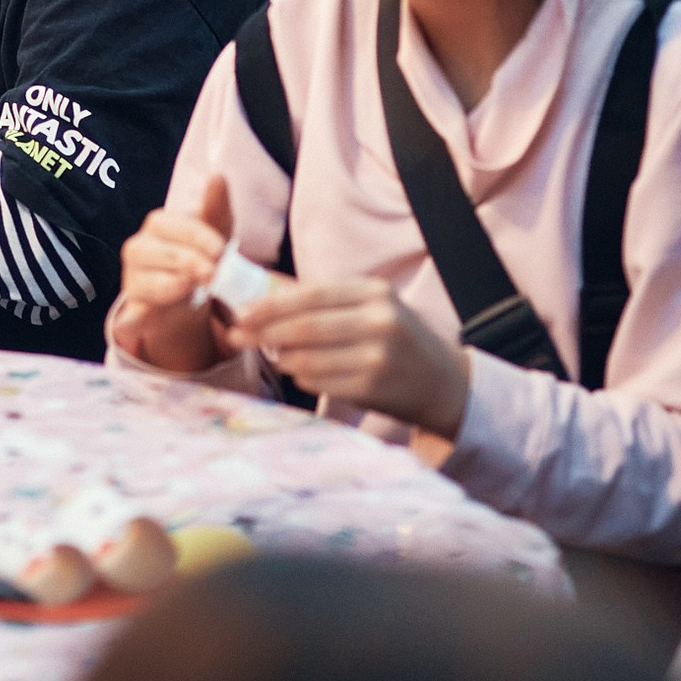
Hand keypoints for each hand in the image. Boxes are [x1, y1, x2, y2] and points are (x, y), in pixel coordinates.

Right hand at [114, 175, 240, 373]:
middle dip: (186, 261)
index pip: (172, 225)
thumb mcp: (216, 232)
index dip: (196, 236)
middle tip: (213, 273)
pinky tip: (141, 318)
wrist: (191, 296)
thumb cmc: (202, 255)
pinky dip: (135, 317)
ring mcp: (132, 278)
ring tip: (193, 288)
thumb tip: (217, 175)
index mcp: (158, 225)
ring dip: (170, 285)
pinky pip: (131, 312)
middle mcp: (139, 248)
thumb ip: (216, 205)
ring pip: (143, 280)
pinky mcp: (133, 308)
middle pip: (153, 251)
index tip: (221, 249)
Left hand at [229, 278, 469, 437]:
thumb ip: (323, 301)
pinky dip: (302, 378)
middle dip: (262, 332)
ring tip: (275, 356)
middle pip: (303, 327)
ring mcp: (377, 356)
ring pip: (307, 358)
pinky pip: (319, 382)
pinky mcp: (373, 388)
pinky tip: (301, 373)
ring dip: (282, 358)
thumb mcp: (370, 307)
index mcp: (374, 292)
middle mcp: (378, 320)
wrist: (444, 383)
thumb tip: (261, 296)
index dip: (269, 305)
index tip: (241, 313)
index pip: (309, 295)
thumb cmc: (396, 339)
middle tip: (236, 336)